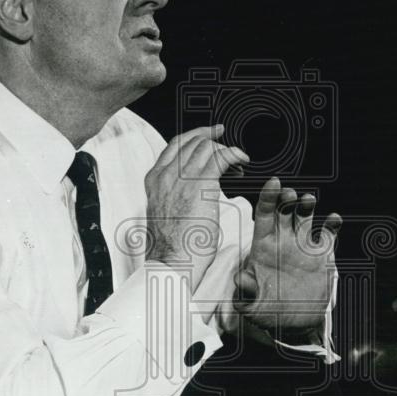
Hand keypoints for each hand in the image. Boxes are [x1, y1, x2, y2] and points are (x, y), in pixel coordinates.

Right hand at [145, 125, 248, 291]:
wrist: (172, 261)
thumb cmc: (170, 246)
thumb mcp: (163, 212)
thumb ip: (171, 195)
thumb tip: (186, 191)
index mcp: (154, 180)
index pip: (175, 145)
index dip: (196, 135)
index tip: (211, 134)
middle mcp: (165, 174)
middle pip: (192, 143)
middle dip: (214, 142)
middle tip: (231, 149)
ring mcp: (182, 178)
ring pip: (207, 148)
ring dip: (226, 151)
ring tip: (238, 164)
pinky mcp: (201, 186)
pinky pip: (220, 157)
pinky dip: (234, 154)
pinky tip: (242, 161)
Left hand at [234, 176, 340, 330]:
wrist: (294, 325)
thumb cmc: (268, 313)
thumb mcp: (252, 306)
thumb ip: (246, 292)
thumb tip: (239, 279)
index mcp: (263, 247)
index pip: (264, 215)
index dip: (268, 198)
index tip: (274, 183)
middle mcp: (283, 241)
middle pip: (284, 211)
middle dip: (286, 199)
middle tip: (289, 194)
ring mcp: (303, 246)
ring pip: (305, 217)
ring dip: (307, 205)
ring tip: (308, 200)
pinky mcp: (322, 256)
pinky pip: (329, 235)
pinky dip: (332, 225)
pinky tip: (333, 220)